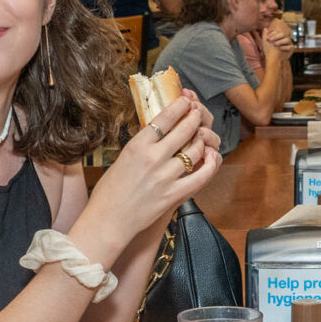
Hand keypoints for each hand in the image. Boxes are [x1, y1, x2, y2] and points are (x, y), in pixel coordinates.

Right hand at [90, 93, 218, 240]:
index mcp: (137, 145)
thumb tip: (160, 134)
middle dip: (195, 118)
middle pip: (184, 129)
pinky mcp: (174, 194)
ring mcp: (165, 176)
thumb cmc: (110, 191)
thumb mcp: (123, 159)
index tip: (186, 101)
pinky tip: (212, 156)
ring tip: (202, 136)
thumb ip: (143, 146)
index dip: (180, 106)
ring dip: (202, 140)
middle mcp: (153, 157)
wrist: (108, 220)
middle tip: (198, 114)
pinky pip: (201, 176)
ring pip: (196, 150)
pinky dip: (211, 164)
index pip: (165, 117)